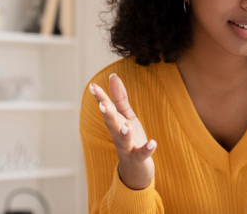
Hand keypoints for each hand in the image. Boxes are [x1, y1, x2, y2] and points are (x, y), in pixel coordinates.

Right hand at [90, 73, 156, 189]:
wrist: (135, 171)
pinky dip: (147, 149)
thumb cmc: (130, 139)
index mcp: (115, 123)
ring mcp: (127, 148)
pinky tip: (153, 143)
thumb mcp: (126, 116)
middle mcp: (118, 135)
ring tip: (126, 126)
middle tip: (103, 104)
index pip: (107, 109)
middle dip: (107, 115)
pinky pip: (142, 154)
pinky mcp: (138, 159)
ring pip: (123, 141)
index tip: (93, 86)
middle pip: (111, 124)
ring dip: (124, 133)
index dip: (100, 98)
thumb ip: (119, 98)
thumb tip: (113, 76)